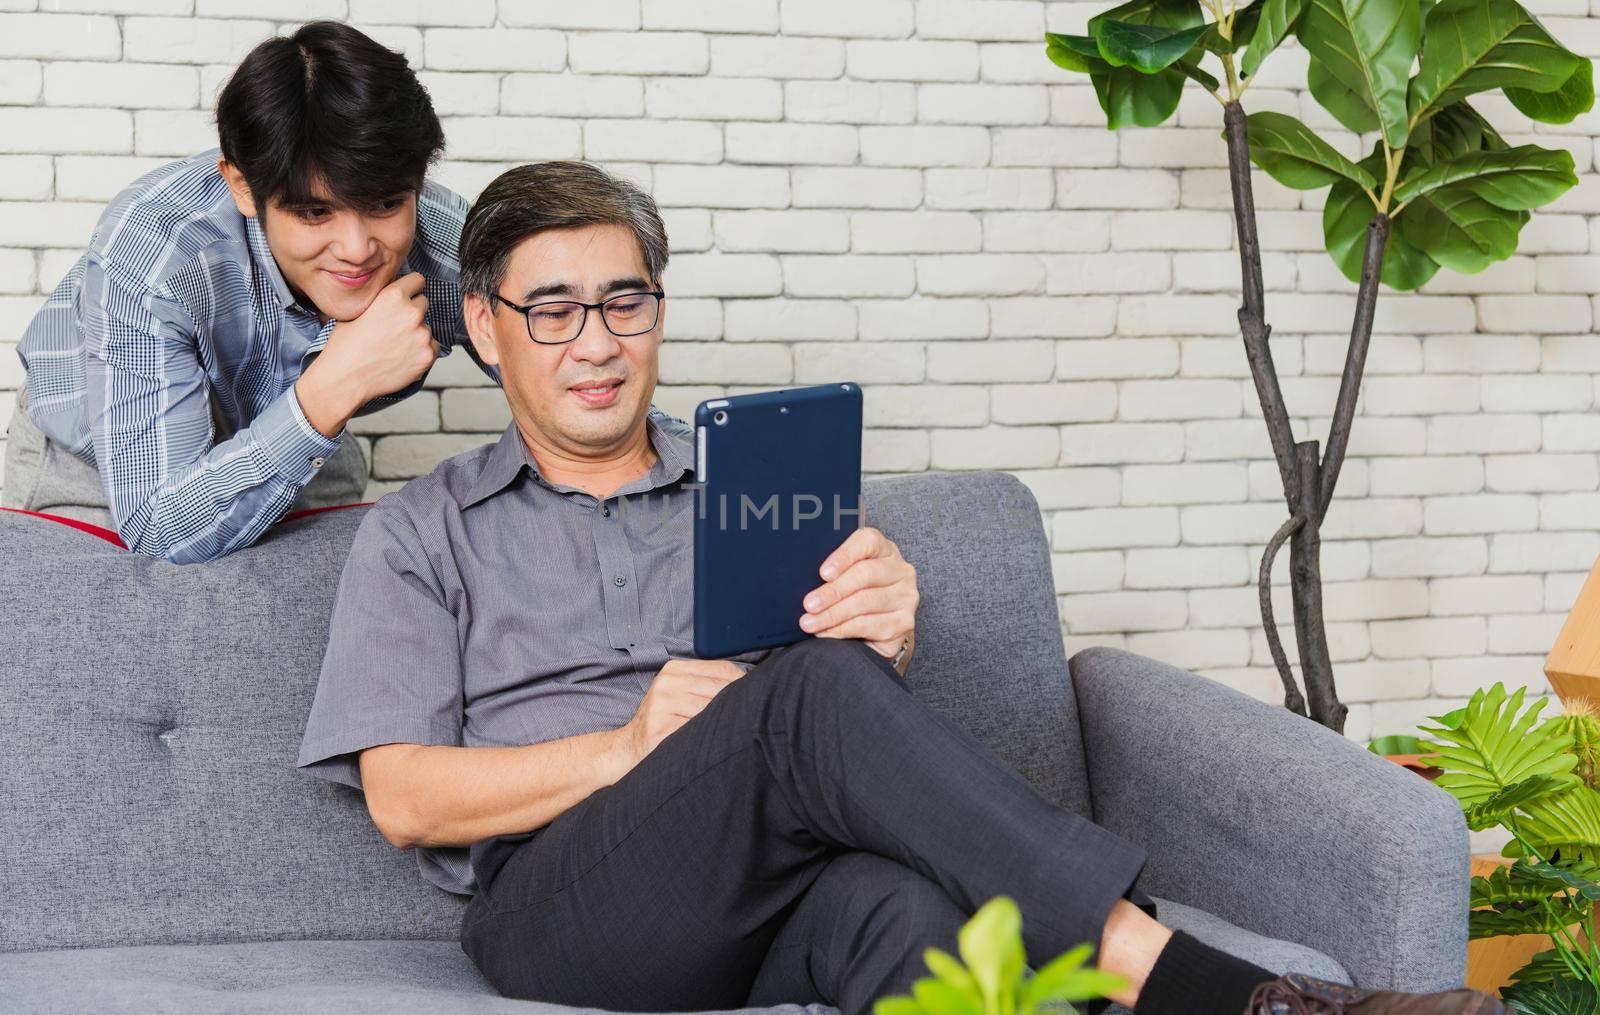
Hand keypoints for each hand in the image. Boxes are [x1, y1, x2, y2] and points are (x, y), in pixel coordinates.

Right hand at [296, 272, 436, 436]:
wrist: (346, 379)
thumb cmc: (345, 345)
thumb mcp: (358, 310)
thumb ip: (381, 298)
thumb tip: (394, 289)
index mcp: (393, 296)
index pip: (418, 280)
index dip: (410, 287)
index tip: (406, 295)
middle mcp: (412, 313)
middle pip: (423, 302)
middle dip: (412, 310)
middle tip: (395, 324)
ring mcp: (422, 335)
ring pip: (427, 326)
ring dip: (416, 332)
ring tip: (394, 344)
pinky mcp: (428, 356)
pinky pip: (432, 345)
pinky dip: (422, 350)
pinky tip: (402, 356)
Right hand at [621, 658, 746, 766]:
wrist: (628, 747)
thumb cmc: (662, 720)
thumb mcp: (679, 693)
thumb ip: (706, 685)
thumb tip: (750, 686)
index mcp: (674, 669)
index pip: (721, 669)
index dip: (743, 683)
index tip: (757, 695)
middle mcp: (667, 682)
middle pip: (719, 689)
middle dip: (738, 703)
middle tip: (753, 715)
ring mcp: (661, 704)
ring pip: (710, 710)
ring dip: (726, 721)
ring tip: (735, 730)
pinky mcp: (659, 727)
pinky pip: (695, 730)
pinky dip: (709, 736)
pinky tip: (715, 742)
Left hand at [798, 526, 917, 661]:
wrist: (875, 630)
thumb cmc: (852, 596)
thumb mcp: (843, 577)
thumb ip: (830, 571)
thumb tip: (798, 574)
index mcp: (884, 549)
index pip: (868, 541)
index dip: (844, 555)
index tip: (823, 573)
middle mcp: (900, 570)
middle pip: (864, 574)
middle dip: (832, 591)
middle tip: (808, 604)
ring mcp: (906, 596)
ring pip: (865, 602)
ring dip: (832, 615)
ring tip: (810, 623)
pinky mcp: (904, 622)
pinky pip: (869, 625)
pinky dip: (842, 630)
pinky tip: (826, 633)